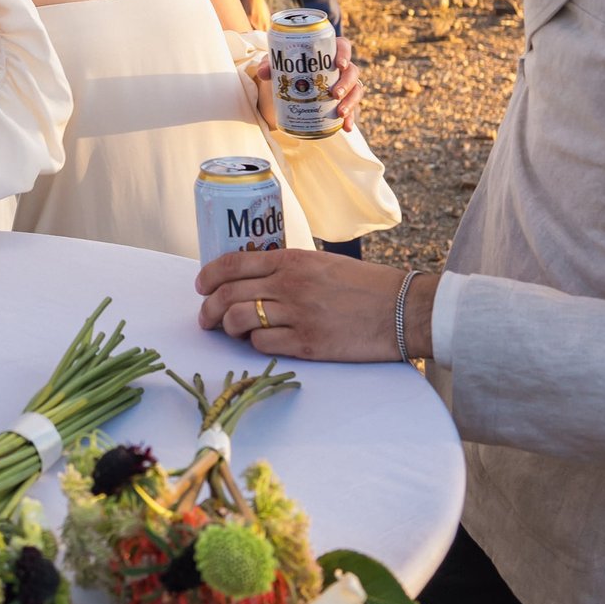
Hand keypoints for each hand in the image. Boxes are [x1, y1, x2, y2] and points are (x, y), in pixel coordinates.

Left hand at [193, 249, 432, 361]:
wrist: (404, 309)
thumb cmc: (365, 285)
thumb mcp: (322, 263)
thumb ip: (287, 268)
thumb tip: (251, 281)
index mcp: (292, 260)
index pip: (232, 264)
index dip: (208, 276)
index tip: (200, 287)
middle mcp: (290, 284)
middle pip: (228, 294)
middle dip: (208, 308)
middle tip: (205, 319)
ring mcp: (298, 315)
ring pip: (239, 319)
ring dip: (227, 327)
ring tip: (230, 332)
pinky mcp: (308, 343)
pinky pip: (263, 343)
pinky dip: (254, 343)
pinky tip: (260, 341)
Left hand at [252, 35, 363, 132]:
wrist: (285, 89)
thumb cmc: (285, 69)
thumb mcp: (277, 65)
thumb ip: (269, 65)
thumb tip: (264, 73)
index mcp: (328, 52)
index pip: (343, 46)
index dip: (345, 53)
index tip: (339, 64)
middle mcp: (339, 68)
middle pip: (352, 71)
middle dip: (346, 83)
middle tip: (334, 94)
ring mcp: (343, 84)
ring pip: (355, 90)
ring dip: (350, 102)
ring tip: (340, 113)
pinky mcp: (342, 101)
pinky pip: (352, 109)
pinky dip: (350, 119)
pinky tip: (346, 128)